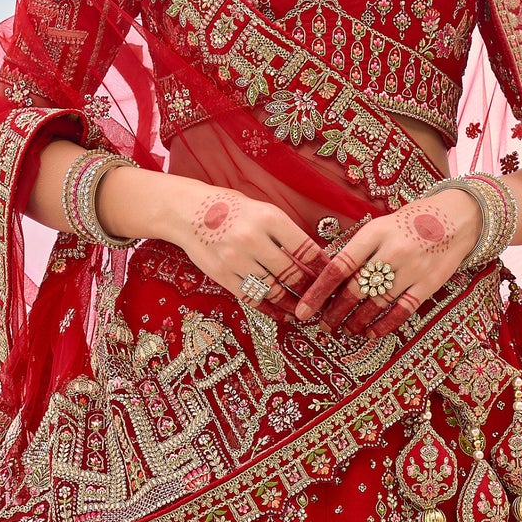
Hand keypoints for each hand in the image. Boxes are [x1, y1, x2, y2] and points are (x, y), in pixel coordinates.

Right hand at [159, 183, 326, 316]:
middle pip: (291, 273)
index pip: (305, 249)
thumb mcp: (261, 209)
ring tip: (304, 310)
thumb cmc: (230, 208)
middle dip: (310, 290)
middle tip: (322, 300)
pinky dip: (269, 308)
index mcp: (268, 218)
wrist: (187, 211)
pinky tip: (281, 313)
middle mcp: (252, 238)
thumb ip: (284, 232)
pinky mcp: (221, 274)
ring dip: (291, 303)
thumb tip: (314, 259)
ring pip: (272, 290)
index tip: (334, 279)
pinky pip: (251, 298)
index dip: (323, 268)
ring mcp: (235, 259)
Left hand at [292, 187, 480, 334]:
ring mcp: (413, 268)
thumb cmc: (411, 221)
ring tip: (345, 330)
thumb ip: (359, 248)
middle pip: (355, 289)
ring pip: (376, 303)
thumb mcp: (381, 225)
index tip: (304, 309)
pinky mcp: (429, 283)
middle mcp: (392, 250)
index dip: (319, 291)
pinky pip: (401, 311)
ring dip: (356, 321)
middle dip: (335, 311)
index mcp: (375, 232)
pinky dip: (383, 325)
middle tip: (324, 325)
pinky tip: (370, 332)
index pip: (339, 266)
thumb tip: (327, 275)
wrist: (457, 216)